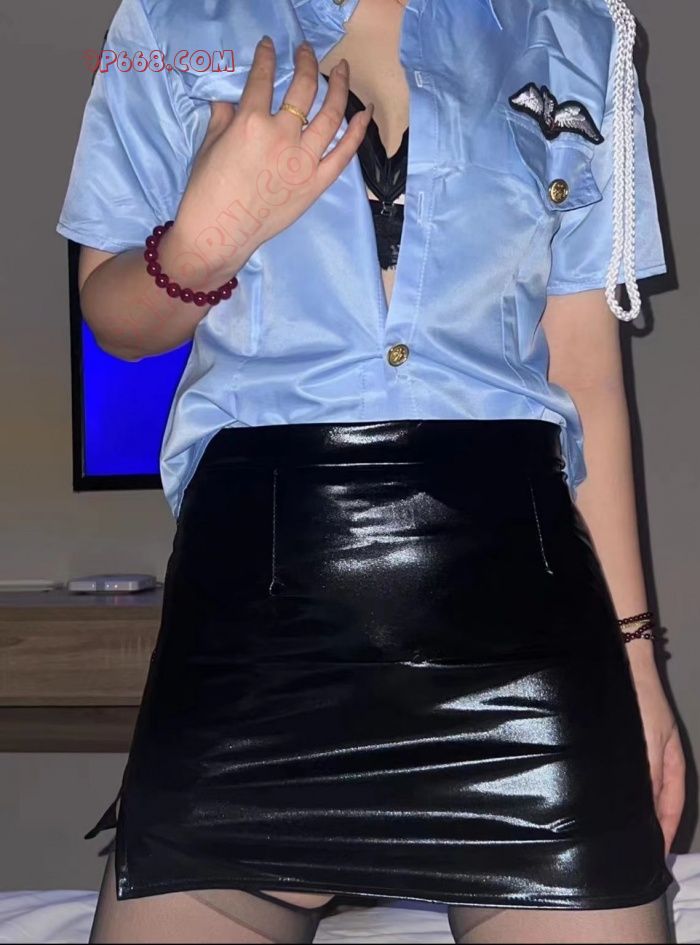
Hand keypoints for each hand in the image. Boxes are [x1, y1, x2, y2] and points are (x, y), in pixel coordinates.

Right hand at [169, 36, 372, 285]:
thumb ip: (223, 118)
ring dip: (339, 86)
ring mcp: (303, 161)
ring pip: (331, 114)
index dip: (267, 56)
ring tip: (341, 70)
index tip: (270, 46)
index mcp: (251, 122)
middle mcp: (282, 136)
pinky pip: (344, 153)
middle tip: (306, 52)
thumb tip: (229, 104)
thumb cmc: (206, 191)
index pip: (263, 77)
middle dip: (307, 62)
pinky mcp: (316, 183)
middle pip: (303, 87)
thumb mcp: (209, 146)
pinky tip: (365, 112)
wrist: (219, 232)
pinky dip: (357, 131)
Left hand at [628, 647, 684, 854]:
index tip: (659, 853)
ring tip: (621, 832)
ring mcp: (641, 753)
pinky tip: (607, 800)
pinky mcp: (622, 746)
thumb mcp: (651, 741)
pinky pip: (626, 775)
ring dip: (634, 809)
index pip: (673, 805)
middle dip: (651, 825)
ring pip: (640, 789)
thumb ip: (650, 774)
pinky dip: (621, 791)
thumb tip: (647, 807)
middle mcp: (657, 761)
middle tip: (637, 849)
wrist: (626, 668)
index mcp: (672, 763)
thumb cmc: (642, 702)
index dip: (667, 830)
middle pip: (657, 800)